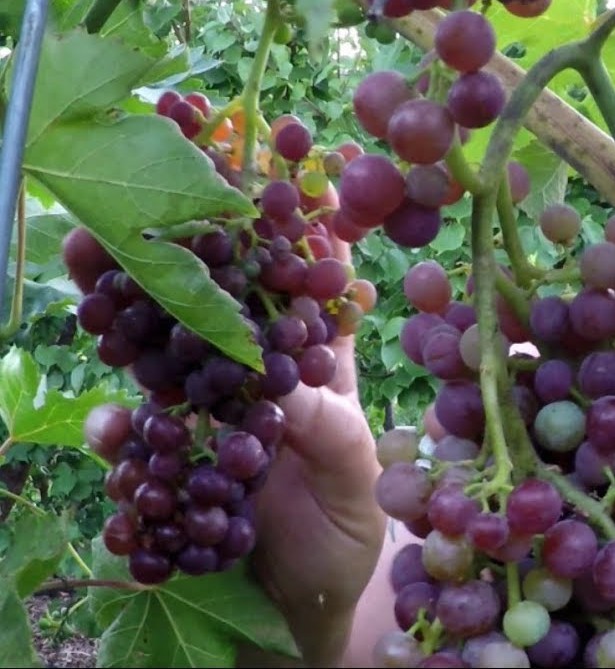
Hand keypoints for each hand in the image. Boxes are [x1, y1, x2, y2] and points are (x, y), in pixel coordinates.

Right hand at [83, 183, 385, 665]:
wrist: (300, 607)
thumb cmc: (348, 536)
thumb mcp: (360, 484)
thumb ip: (335, 435)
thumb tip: (291, 391)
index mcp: (318, 366)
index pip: (302, 286)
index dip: (289, 228)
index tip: (264, 172)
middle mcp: (257, 375)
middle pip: (215, 298)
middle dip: (180, 246)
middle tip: (148, 194)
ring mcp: (207, 411)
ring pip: (162, 345)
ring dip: (126, 304)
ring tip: (89, 259)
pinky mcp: (171, 455)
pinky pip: (136, 430)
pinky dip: (119, 423)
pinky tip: (109, 423)